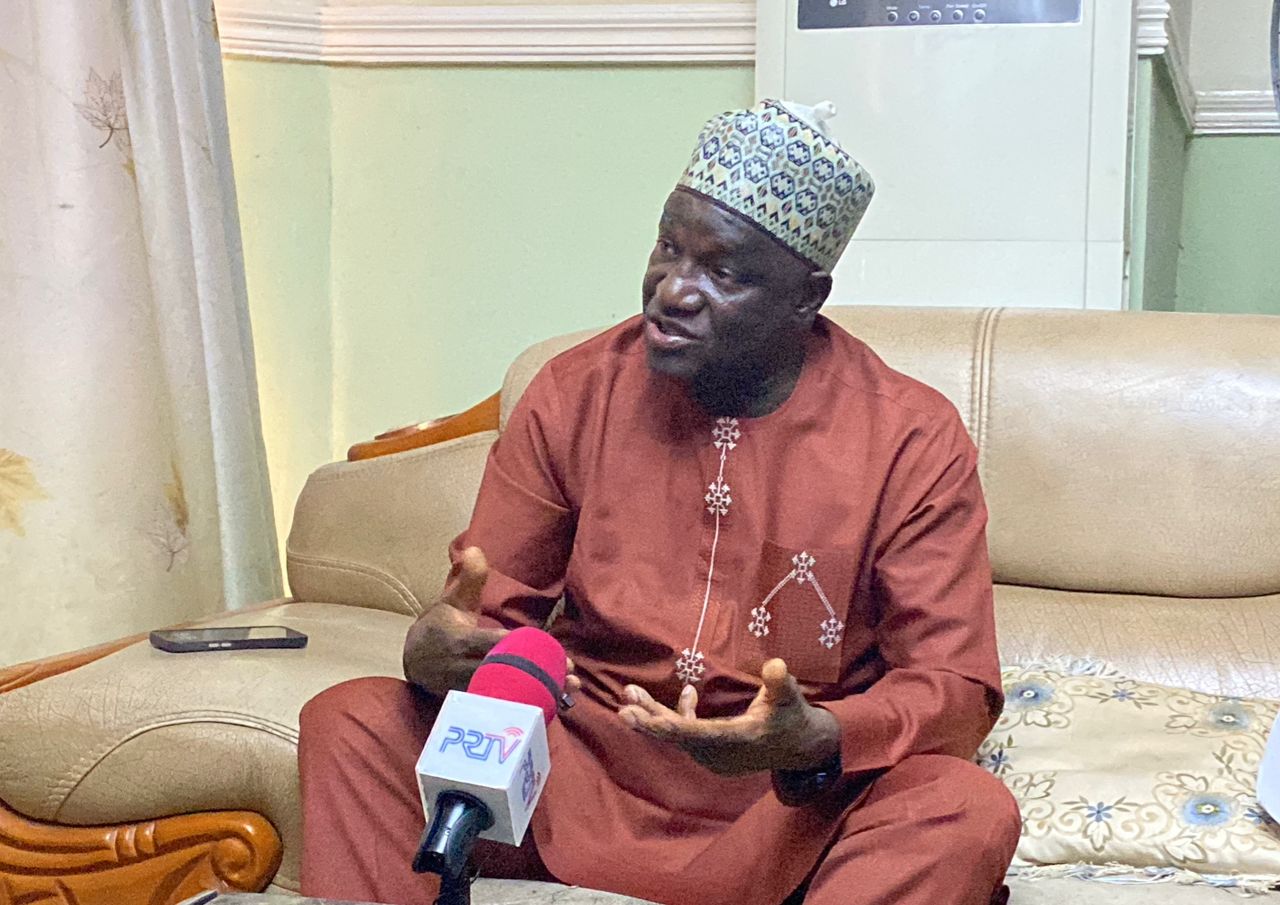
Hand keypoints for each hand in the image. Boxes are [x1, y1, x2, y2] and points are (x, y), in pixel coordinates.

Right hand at [403, 546, 580, 697]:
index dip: (511, 646)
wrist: (415, 661)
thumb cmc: (440, 626)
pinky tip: (556, 704)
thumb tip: (475, 550)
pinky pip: (503, 708)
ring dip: (539, 694)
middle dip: (536, 674)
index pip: (485, 644)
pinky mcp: (474, 705)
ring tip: (570, 692)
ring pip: (506, 695)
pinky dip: (529, 706)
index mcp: (457, 641)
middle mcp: (461, 669)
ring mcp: (468, 691)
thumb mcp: (451, 601)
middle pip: (502, 674)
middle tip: (570, 672)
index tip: (538, 645)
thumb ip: (468, 579)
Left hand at [617, 659, 839, 774]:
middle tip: (625, 707)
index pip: (693, 735)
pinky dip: (679, 716)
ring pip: (678, 735)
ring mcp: (715, 755)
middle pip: (677, 737)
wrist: (802, 747)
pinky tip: (686, 693)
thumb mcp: (791, 698)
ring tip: (631, 694)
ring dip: (655, 715)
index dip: (665, 725)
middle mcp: (720, 753)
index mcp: (736, 740)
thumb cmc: (794, 718)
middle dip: (650, 720)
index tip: (640, 717)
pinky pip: (687, 734)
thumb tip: (776, 666)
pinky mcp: (713, 751)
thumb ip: (781, 683)